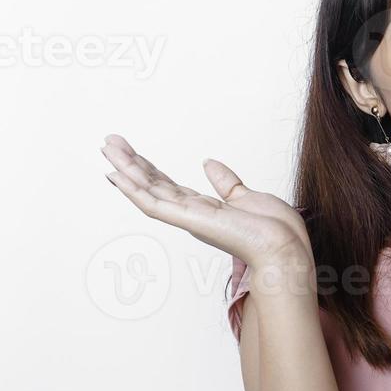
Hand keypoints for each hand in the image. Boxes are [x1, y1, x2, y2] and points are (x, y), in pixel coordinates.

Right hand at [100, 133, 310, 267]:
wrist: (284, 248)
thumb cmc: (274, 230)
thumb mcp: (247, 197)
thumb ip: (226, 182)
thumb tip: (209, 163)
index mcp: (204, 209)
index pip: (167, 186)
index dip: (147, 169)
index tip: (129, 152)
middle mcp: (192, 213)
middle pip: (152, 184)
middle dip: (130, 163)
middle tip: (108, 142)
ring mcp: (188, 218)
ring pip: (147, 191)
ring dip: (125, 169)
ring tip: (107, 148)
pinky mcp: (189, 221)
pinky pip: (154, 205)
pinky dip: (134, 190)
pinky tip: (116, 175)